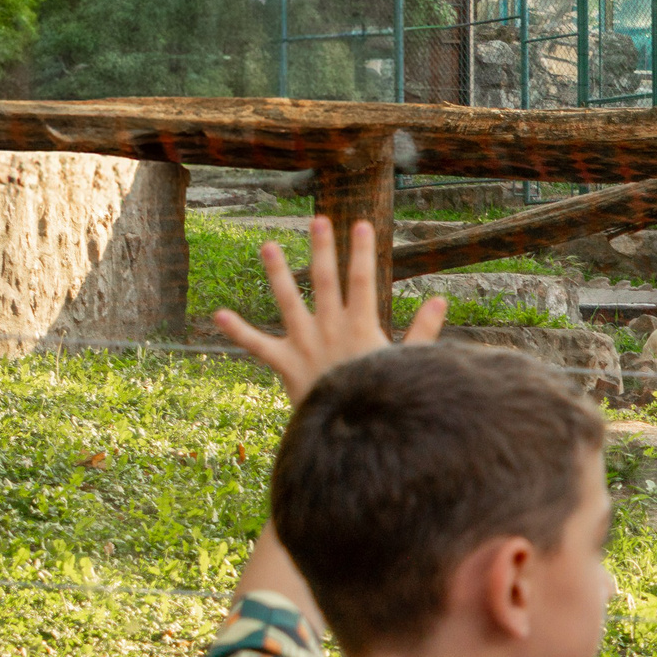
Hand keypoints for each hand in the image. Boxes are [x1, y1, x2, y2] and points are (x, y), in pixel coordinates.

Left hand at [210, 214, 446, 406]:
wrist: (353, 436)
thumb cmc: (382, 400)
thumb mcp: (405, 364)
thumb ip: (421, 332)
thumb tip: (439, 300)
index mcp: (360, 327)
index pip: (363, 281)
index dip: (362, 251)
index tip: (361, 224)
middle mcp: (329, 329)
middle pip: (324, 281)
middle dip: (322, 249)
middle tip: (318, 220)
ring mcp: (304, 345)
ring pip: (288, 302)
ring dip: (277, 273)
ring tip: (267, 245)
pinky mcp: (285, 364)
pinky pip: (258, 346)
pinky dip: (239, 331)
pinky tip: (218, 314)